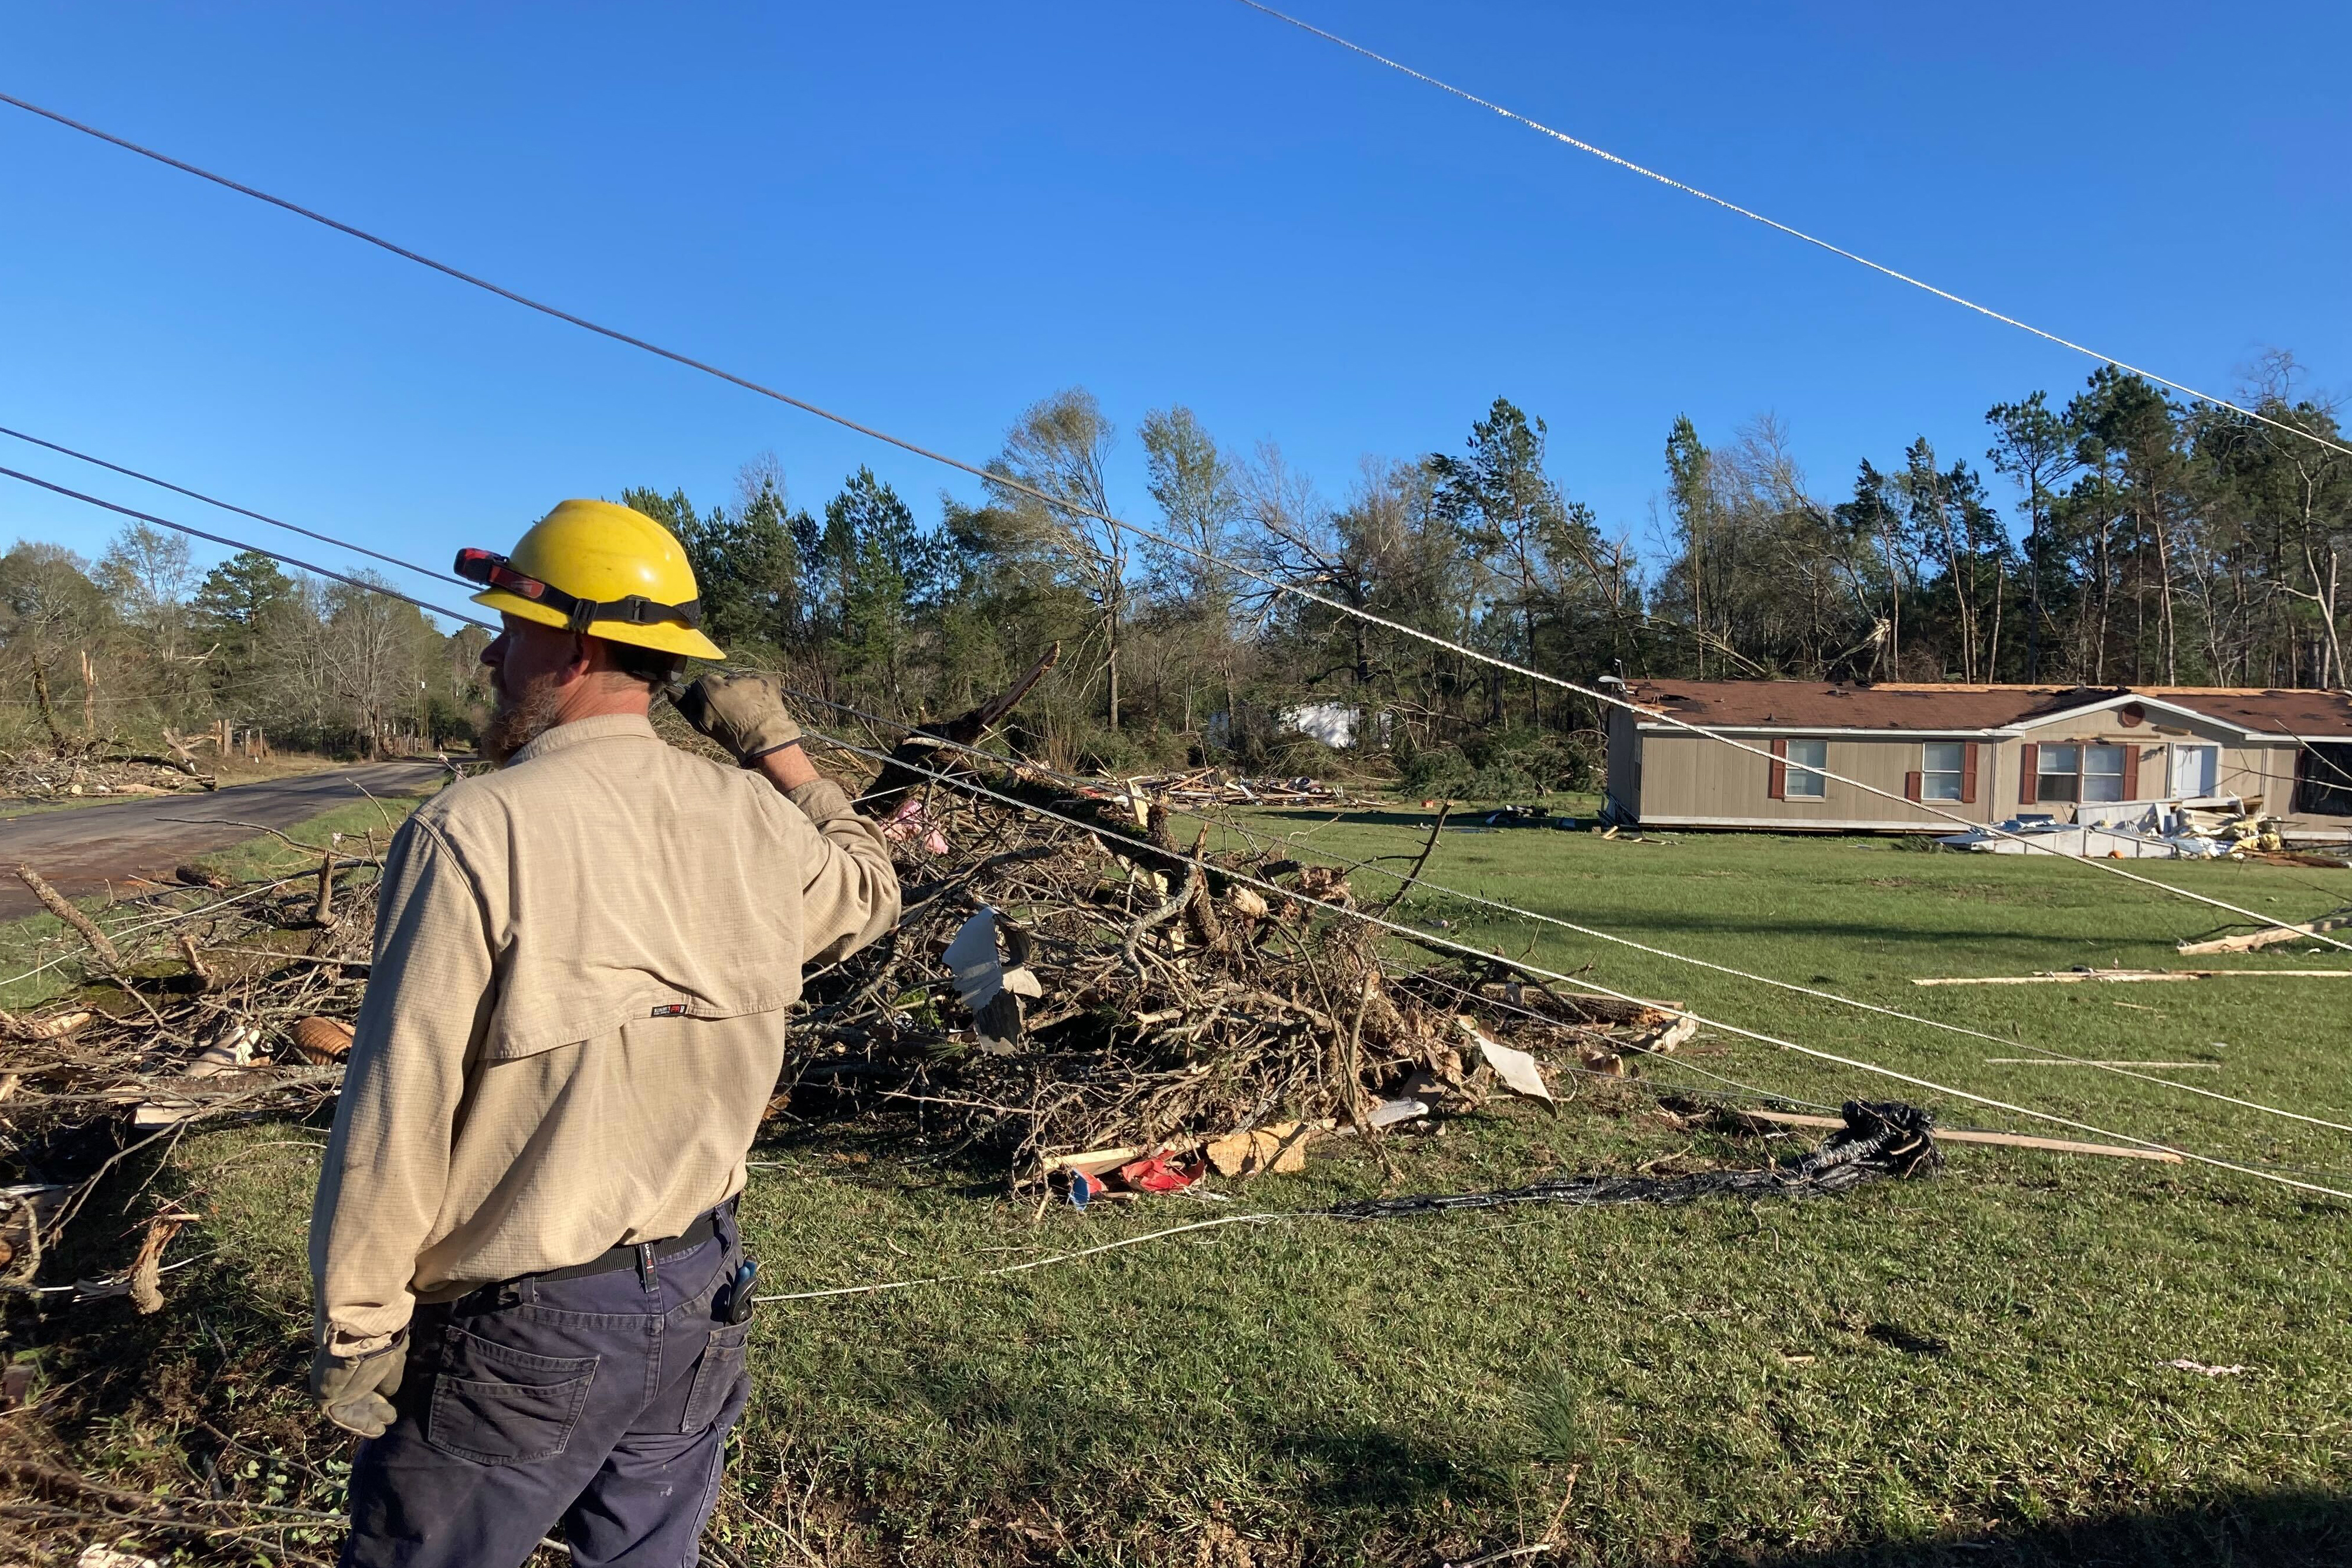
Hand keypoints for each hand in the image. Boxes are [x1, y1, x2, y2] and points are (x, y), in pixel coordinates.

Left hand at [310, 1336, 405, 1437]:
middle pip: (354, 1396)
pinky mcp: (324, 1396)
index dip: (376, 1395)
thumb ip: (389, 1379)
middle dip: (372, 1409)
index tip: (390, 1405)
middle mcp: (339, 1373)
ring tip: (380, 1429)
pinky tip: (374, 1430)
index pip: (362, 1381)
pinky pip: (339, 1415)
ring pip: (347, 1407)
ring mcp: (330, 1384)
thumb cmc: (380, 1345)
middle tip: (389, 1417)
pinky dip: (356, 1424)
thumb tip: (389, 1393)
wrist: (361, 1337)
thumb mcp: (391, 1361)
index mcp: (354, 1360)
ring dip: (364, 1419)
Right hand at [673, 673, 802, 765]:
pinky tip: (761, 705)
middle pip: (724, 679)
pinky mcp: (768, 679)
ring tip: (749, 709)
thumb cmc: (730, 736)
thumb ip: (685, 705)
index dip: (708, 694)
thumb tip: (670, 690)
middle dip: (727, 691)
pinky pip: (761, 681)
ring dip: (744, 690)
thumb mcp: (702, 725)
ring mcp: (751, 678)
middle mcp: (730, 679)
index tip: (714, 705)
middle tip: (734, 709)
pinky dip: (760, 690)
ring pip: (743, 680)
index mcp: (711, 689)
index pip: (703, 681)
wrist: (765, 741)